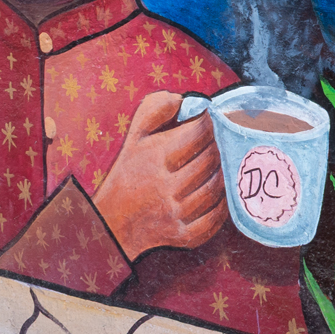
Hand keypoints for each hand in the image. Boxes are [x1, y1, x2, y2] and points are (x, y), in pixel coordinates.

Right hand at [92, 91, 228, 258]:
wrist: (113, 224)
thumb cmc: (129, 173)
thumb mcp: (134, 138)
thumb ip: (154, 110)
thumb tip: (181, 98)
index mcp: (155, 158)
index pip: (199, 133)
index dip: (208, 123)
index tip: (208, 122)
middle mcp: (166, 186)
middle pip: (211, 159)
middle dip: (217, 147)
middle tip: (216, 144)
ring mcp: (177, 213)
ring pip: (217, 187)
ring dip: (222, 174)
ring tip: (216, 167)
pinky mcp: (185, 235)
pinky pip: (217, 217)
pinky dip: (221, 204)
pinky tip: (216, 193)